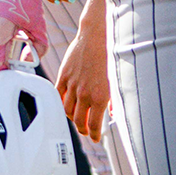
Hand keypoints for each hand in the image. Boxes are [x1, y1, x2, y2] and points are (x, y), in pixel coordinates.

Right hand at [57, 14, 110, 141]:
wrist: (97, 36)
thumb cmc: (111, 55)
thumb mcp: (117, 80)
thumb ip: (114, 99)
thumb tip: (114, 113)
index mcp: (101, 96)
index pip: (93, 124)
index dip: (93, 134)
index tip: (95, 138)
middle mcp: (84, 93)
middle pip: (78, 120)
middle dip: (82, 129)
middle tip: (85, 131)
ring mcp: (72, 86)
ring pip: (67, 110)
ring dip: (72, 118)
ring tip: (77, 119)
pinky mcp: (63, 77)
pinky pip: (58, 96)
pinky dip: (61, 104)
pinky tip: (66, 105)